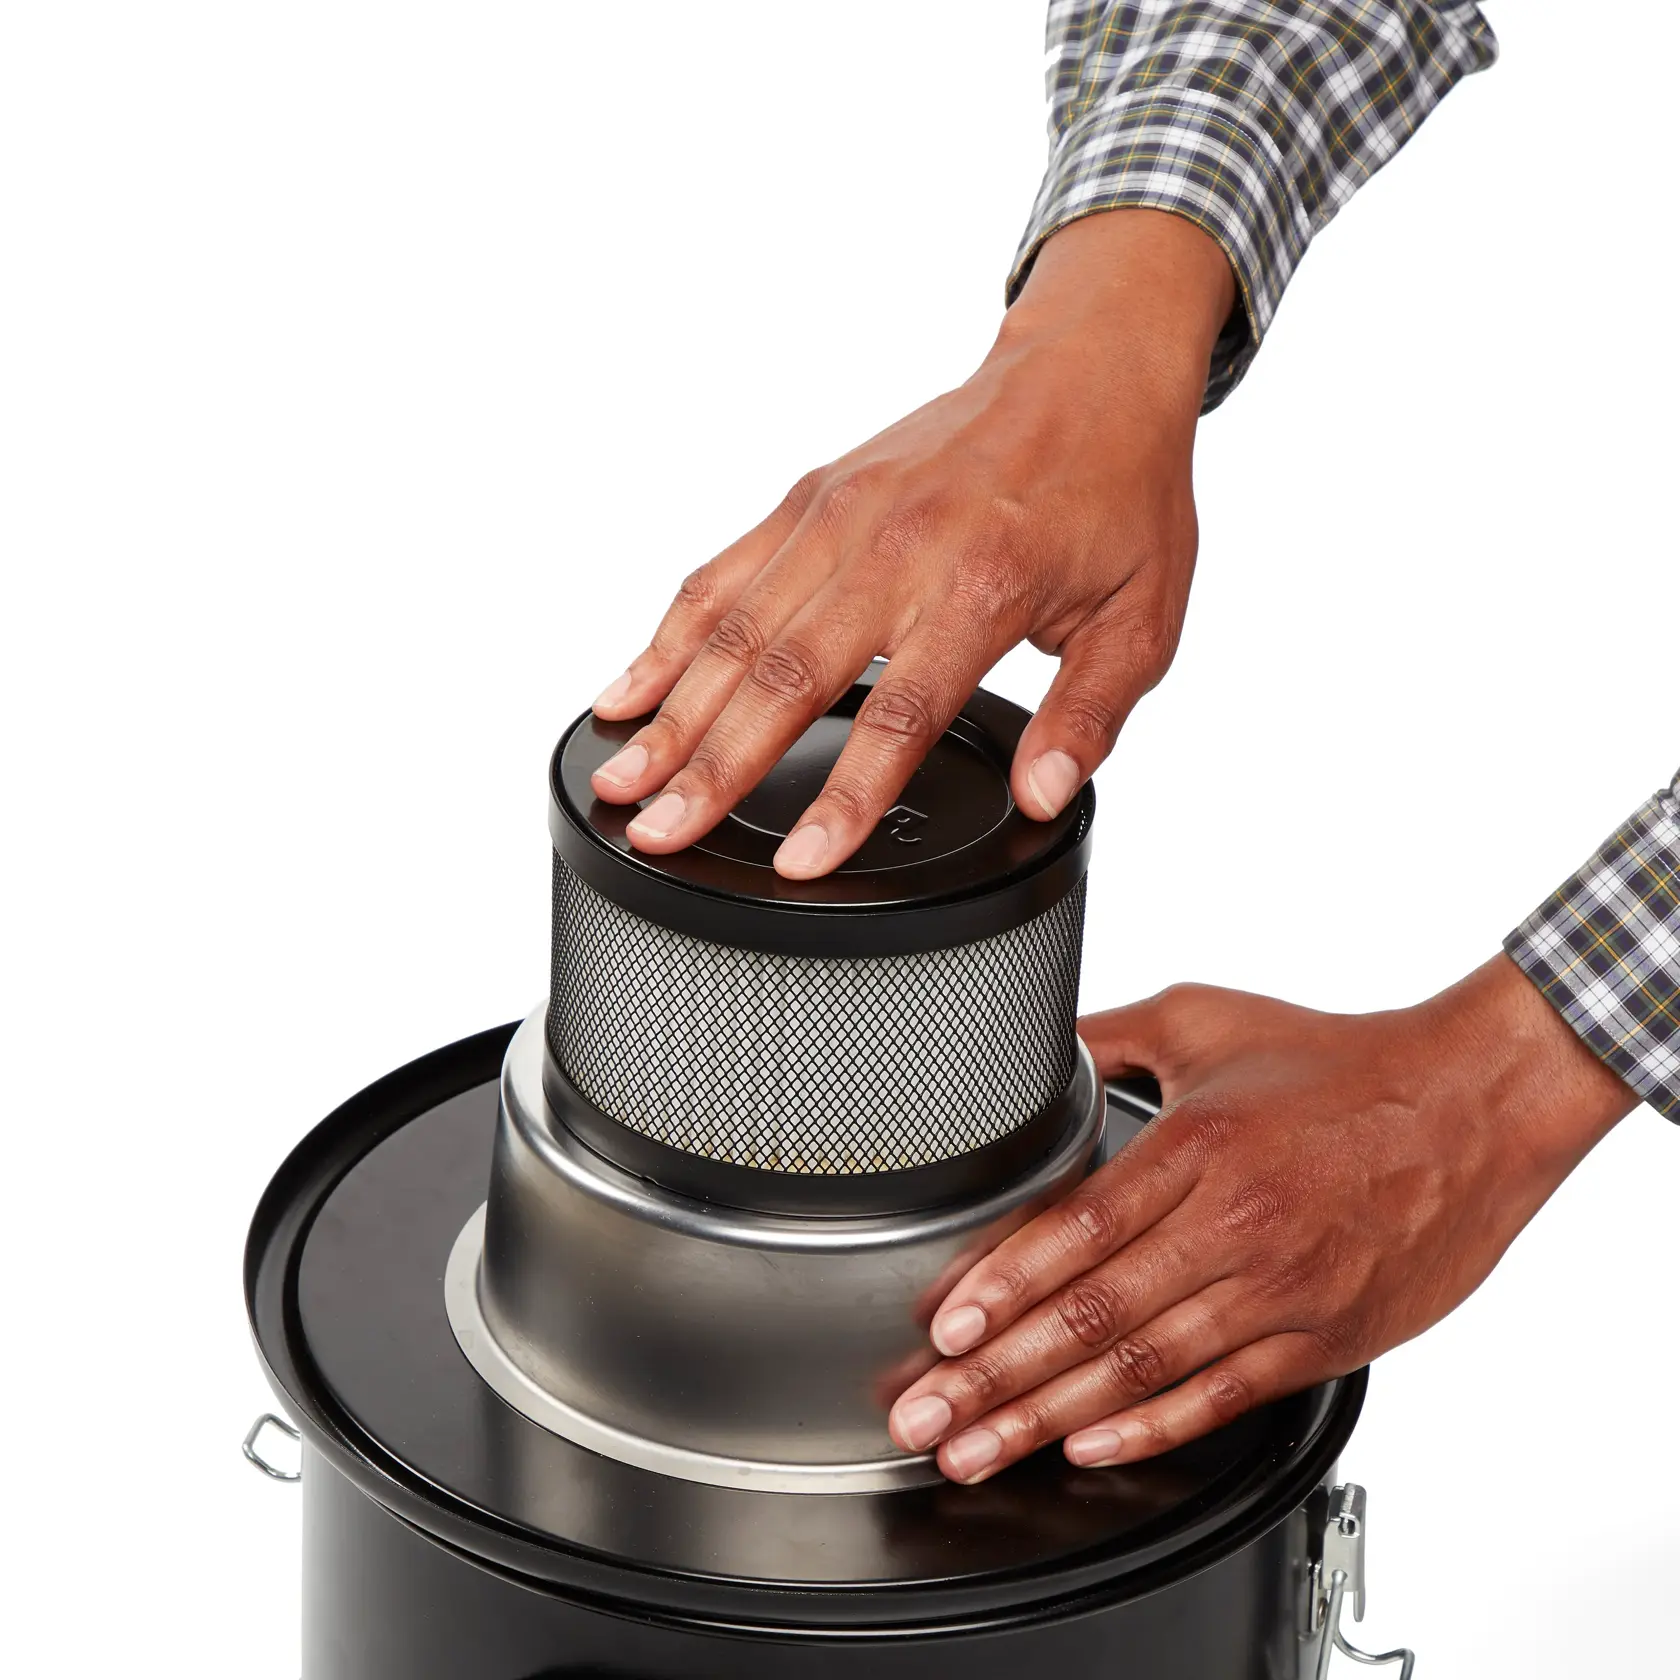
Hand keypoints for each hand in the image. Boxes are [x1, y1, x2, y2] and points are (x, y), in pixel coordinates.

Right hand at [588, 209, 1234, 877]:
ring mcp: (839, 516)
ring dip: (672, 712)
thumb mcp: (1143, 618)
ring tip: (621, 779)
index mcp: (983, 586)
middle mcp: (896, 548)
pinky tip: (627, 693)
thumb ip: (1089, 715)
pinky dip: (666, 638)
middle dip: (714, 767)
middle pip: (786, 677)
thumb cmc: (1115, 492)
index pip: (899, 715)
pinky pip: (720, 575)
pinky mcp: (807, 497)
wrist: (1084, 367)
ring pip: (734, 629)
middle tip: (661, 833)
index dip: (846, 798)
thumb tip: (1043, 794)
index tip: (801, 862)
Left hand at [888, 956, 1635, 1481]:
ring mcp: (1280, 1292)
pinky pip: (1221, 1397)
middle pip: (1094, 1317)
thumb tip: (1032, 1047)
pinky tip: (1088, 1449)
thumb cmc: (1341, 1065)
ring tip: (979, 1448)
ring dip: (1049, 1419)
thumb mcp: (1208, 1020)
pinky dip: (1151, 1431)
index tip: (942, 1329)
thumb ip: (1108, 1037)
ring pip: (1144, 1371)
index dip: (1003, 1287)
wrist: (1474, 1106)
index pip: (1079, 1232)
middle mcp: (1237, 1228)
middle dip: (997, 1377)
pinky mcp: (1321, 1338)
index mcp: (1201, 1149)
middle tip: (926, 1415)